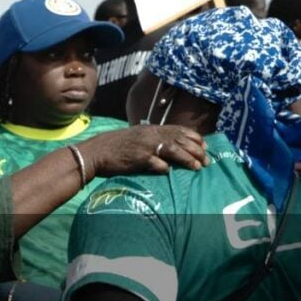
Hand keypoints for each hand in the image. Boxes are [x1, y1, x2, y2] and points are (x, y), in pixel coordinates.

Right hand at [81, 125, 208, 177]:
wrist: (93, 152)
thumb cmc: (114, 147)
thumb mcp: (135, 137)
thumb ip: (152, 139)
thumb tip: (169, 147)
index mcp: (150, 129)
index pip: (179, 130)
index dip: (194, 138)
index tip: (204, 146)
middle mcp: (149, 135)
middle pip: (180, 139)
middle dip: (197, 150)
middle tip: (206, 160)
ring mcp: (144, 146)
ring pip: (173, 149)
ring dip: (188, 159)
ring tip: (197, 167)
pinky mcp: (137, 158)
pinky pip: (157, 163)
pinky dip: (165, 168)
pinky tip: (169, 172)